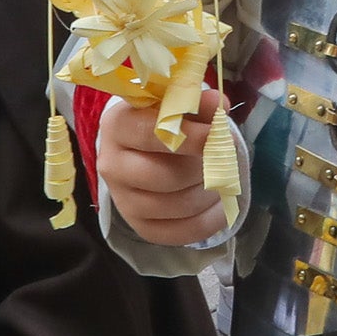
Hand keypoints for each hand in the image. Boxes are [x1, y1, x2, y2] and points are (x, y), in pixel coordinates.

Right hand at [100, 86, 229, 248]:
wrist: (138, 149)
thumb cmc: (161, 122)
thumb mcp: (176, 106)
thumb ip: (198, 104)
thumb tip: (218, 103)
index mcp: (118, 126)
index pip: (152, 134)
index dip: (192, 137)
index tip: (222, 135)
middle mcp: (112, 165)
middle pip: (166, 176)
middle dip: (204, 169)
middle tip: (223, 160)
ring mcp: (123, 199)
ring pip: (175, 206)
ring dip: (209, 194)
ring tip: (222, 180)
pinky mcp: (138, 225)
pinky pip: (178, 233)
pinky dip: (208, 222)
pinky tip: (222, 207)